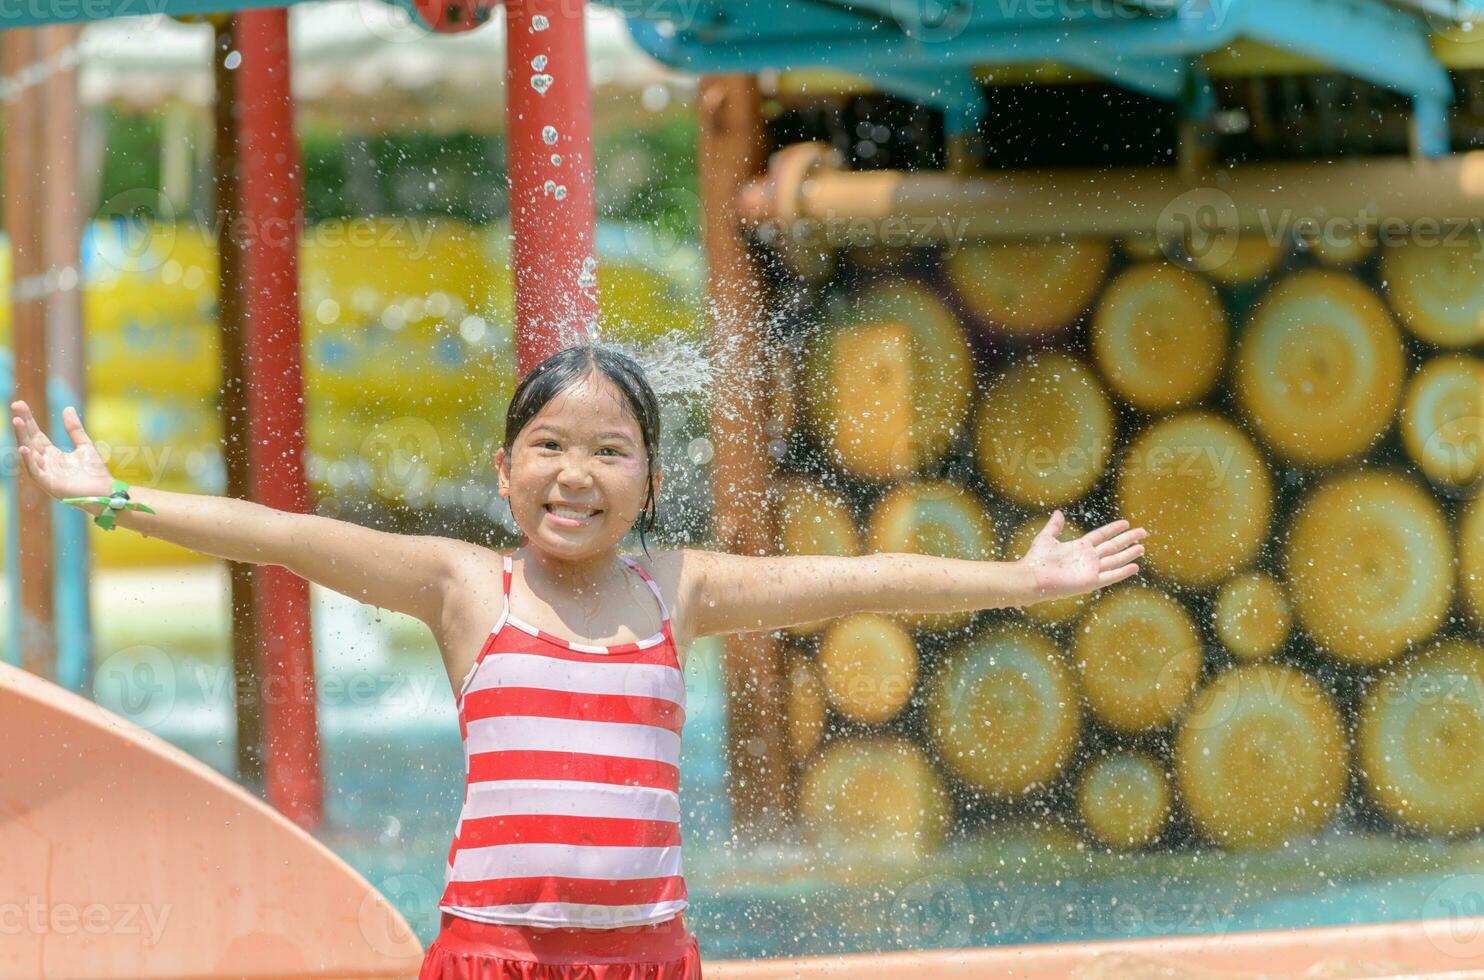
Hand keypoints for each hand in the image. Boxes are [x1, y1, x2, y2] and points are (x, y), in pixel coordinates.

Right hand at [10, 401, 115, 502]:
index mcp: (51, 455)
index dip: (28, 420)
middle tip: (15, 405)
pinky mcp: (49, 484)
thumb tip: (68, 408)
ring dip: (22, 437)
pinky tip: (24, 448)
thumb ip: (74, 429)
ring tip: (17, 421)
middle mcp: (44, 463)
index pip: (36, 434)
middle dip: (22, 424)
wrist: (106, 492)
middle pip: (30, 440)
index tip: (20, 404)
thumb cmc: (95, 473)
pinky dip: (28, 460)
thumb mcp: (84, 445)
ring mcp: (45, 474)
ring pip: (29, 453)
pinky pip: (35, 471)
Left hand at [1019, 510, 1145, 602]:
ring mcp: (1090, 570)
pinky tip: (1135, 566)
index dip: (1114, 529)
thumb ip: (1054, 526)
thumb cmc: (1036, 559)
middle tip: (1143, 532)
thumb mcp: (1046, 538)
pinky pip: (1110, 576)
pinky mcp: (1090, 581)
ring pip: (1115, 560)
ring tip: (1142, 548)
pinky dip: (1122, 572)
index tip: (1127, 523)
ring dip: (1129, 554)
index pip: (1101, 536)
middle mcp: (1087, 558)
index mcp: (1079, 547)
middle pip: (1113, 546)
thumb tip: (1058, 513)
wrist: (1032, 577)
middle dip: (1128, 539)